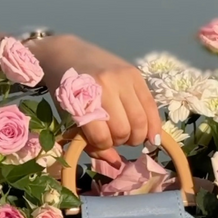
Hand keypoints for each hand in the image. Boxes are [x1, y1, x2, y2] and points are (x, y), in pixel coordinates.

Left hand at [28, 34, 161, 164]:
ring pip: (141, 120)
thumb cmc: (64, 89)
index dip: (103, 146)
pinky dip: (153, 125)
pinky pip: (151, 105)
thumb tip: (116, 164)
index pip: (102, 136)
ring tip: (129, 134)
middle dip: (121, 141)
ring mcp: (122, 78)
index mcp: (83, 99)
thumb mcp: (70, 116)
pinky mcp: (135, 74)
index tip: (100, 143)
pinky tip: (152, 136)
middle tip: (116, 138)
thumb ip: (91, 142)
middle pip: (124, 129)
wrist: (65, 53)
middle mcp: (105, 87)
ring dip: (137, 135)